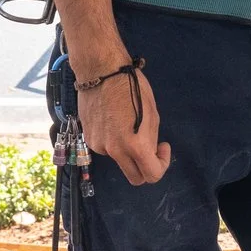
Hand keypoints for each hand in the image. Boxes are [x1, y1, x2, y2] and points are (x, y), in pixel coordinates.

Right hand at [77, 61, 170, 185]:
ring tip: (127, 123)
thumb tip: (150, 152)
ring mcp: (99, 146)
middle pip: (134, 178)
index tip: (162, 148)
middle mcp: (115, 151)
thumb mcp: (153, 113)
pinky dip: (113, 140)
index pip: (152, 175)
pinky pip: (105, 147)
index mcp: (135, 145)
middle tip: (150, 148)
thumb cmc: (132, 87)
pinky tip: (113, 120)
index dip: (162, 165)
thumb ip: (151, 138)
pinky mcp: (88, 139)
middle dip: (145, 168)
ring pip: (119, 159)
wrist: (101, 72)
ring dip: (127, 150)